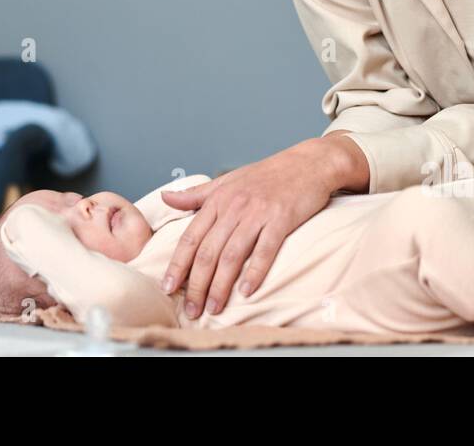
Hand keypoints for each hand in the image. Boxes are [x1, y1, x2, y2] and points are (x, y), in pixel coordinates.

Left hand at [158, 137, 346, 318]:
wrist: (307, 162)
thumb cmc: (266, 175)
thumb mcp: (227, 181)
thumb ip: (196, 195)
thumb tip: (165, 198)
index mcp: (218, 200)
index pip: (190, 238)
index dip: (177, 265)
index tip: (167, 288)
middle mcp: (234, 207)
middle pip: (208, 252)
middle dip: (196, 284)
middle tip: (191, 310)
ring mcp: (258, 213)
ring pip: (232, 255)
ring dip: (220, 285)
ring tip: (213, 308)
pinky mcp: (282, 219)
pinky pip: (265, 249)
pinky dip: (255, 272)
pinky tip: (247, 292)